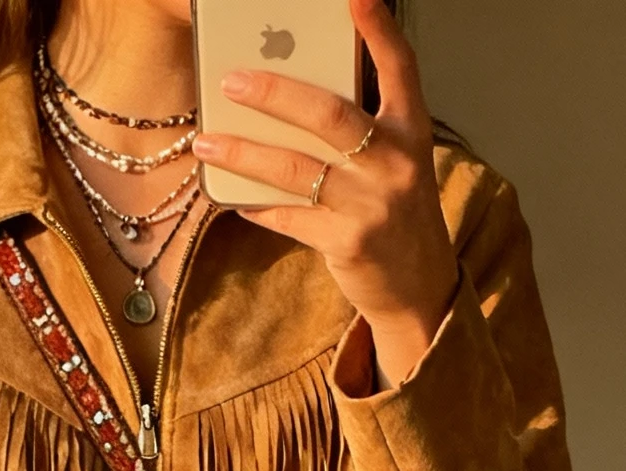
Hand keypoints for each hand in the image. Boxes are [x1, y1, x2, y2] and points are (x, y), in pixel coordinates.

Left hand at [194, 0, 457, 386]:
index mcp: (412, 130)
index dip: (378, 29)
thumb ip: (360, 128)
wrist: (419, 287)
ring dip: (244, 152)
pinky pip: (288, 217)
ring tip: (206, 140)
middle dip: (275, 93)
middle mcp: (397, 162)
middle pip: (330, 115)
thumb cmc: (396, 211)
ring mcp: (372, 205)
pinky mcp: (347, 243)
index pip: (400, 67)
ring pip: (296, 168)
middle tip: (232, 79)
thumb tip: (292, 98)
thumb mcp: (395, 161)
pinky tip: (228, 195)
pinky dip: (255, 205)